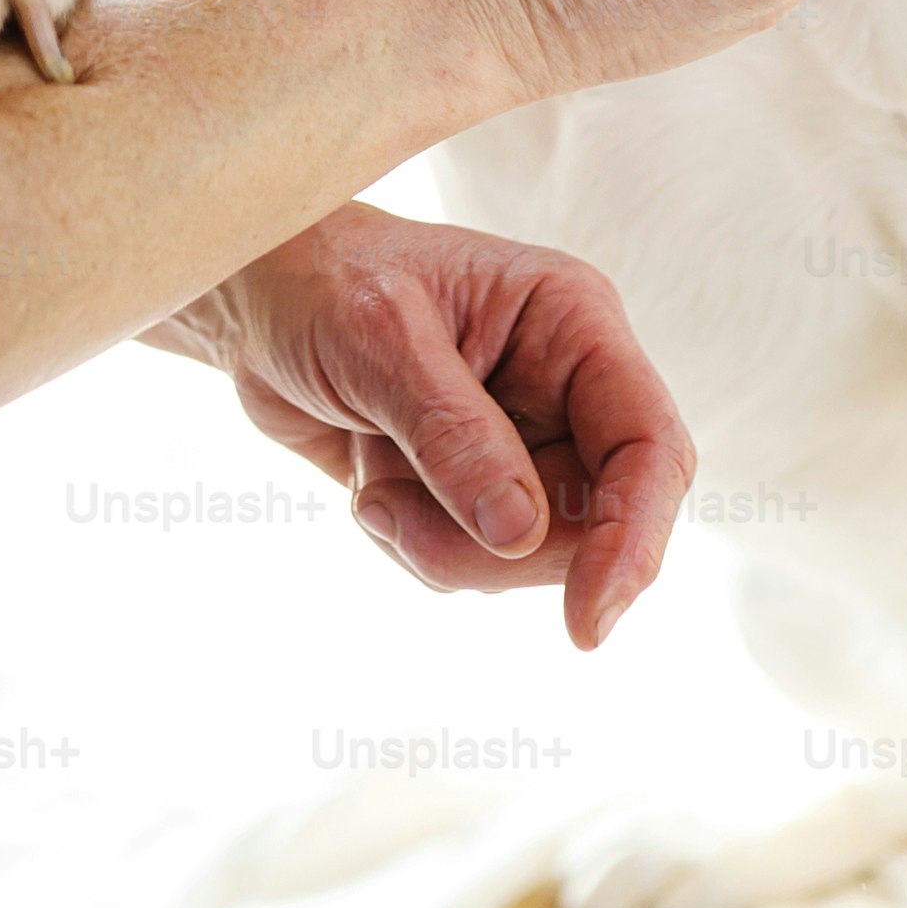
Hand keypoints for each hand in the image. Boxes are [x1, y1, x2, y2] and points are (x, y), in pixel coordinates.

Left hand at [158, 200, 690, 648]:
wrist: (258, 301)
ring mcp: (527, 443)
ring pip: (528, 557)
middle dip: (493, 549)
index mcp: (573, 324)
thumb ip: (453, 434)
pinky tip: (367, 481)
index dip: (634, 538)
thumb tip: (521, 533)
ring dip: (437, 543)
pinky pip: (474, 562)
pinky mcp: (480, 488)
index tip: (585, 622)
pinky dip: (412, 542)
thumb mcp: (380, 342)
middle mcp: (567, 389)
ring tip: (370, 478)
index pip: (648, 446)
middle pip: (592, 525)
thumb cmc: (323, 284)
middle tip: (395, 519)